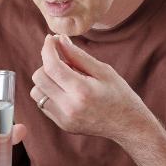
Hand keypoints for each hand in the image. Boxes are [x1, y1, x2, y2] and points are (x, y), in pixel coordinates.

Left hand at [29, 34, 156, 144]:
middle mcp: (69, 107)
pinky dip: (49, 93)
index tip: (51, 39)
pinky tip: (66, 91)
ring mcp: (64, 119)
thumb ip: (78, 55)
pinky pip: (43, 103)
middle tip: (63, 60)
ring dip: (46, 80)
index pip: (52, 66)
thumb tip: (58, 39)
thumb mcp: (103, 71)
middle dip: (47, 63)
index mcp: (82, 91)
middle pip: (39, 78)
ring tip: (65, 78)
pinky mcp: (62, 124)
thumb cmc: (120, 94)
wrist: (128, 125)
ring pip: (36, 91)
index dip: (48, 49)